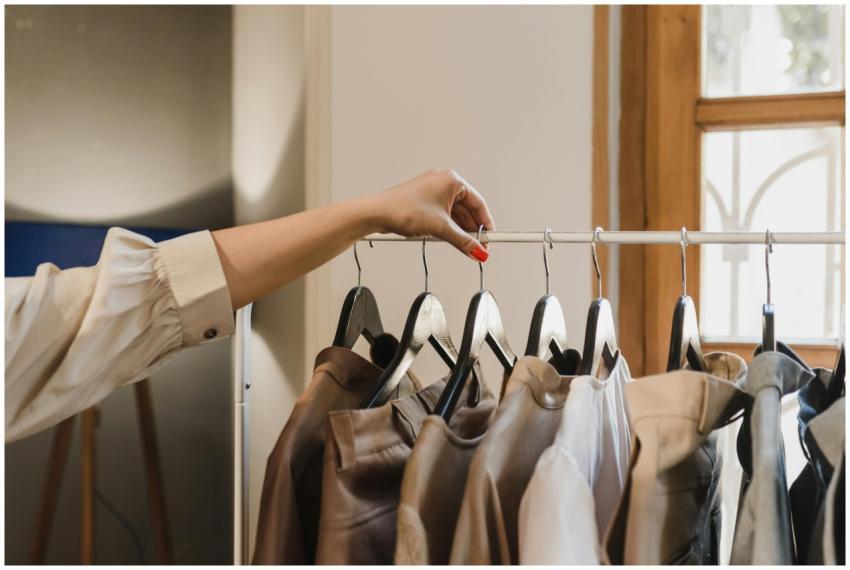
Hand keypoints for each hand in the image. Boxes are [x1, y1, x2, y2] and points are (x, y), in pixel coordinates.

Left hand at [372, 169, 494, 260]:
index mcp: (451, 180)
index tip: (490, 239)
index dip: (486, 223)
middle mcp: (442, 181)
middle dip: (473, 229)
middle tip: (479, 246)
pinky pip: (442, 213)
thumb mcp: (441, 228)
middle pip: (467, 208)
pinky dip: (448, 226)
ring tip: (464, 246)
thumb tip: (478, 251)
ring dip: (460, 229)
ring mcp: (431, 190)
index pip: (478, 203)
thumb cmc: (404, 209)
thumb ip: (463, 241)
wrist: (377, 212)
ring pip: (454, 212)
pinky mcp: (422, 200)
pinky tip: (450, 239)